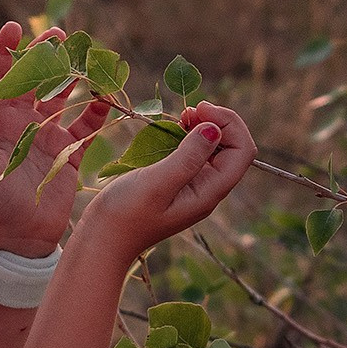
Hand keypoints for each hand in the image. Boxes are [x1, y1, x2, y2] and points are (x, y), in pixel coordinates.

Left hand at [0, 22, 110, 257]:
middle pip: (35, 79)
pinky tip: (106, 96)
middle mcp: (23, 121)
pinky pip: (87, 125)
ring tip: (85, 55)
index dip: (4, 51)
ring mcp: (48, 135)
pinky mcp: (71, 151)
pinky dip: (97, 111)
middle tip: (58, 35)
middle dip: (45, 54)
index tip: (14, 28)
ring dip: (72, 76)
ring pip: (63, 96)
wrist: (20, 235)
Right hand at [80, 101, 253, 261]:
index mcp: (209, 192)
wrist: (103, 239)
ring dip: (205, 126)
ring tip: (182, 115)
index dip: (229, 124)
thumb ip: (188, 157)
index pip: (243, 151)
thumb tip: (215, 129)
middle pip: (234, 148)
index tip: (200, 108)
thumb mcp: (157, 182)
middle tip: (189, 109)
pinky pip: (197, 154)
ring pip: (216, 149)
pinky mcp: (179, 182)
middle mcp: (208, 189)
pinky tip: (175, 129)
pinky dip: (191, 136)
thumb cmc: (126, 214)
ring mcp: (194, 186)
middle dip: (218, 122)